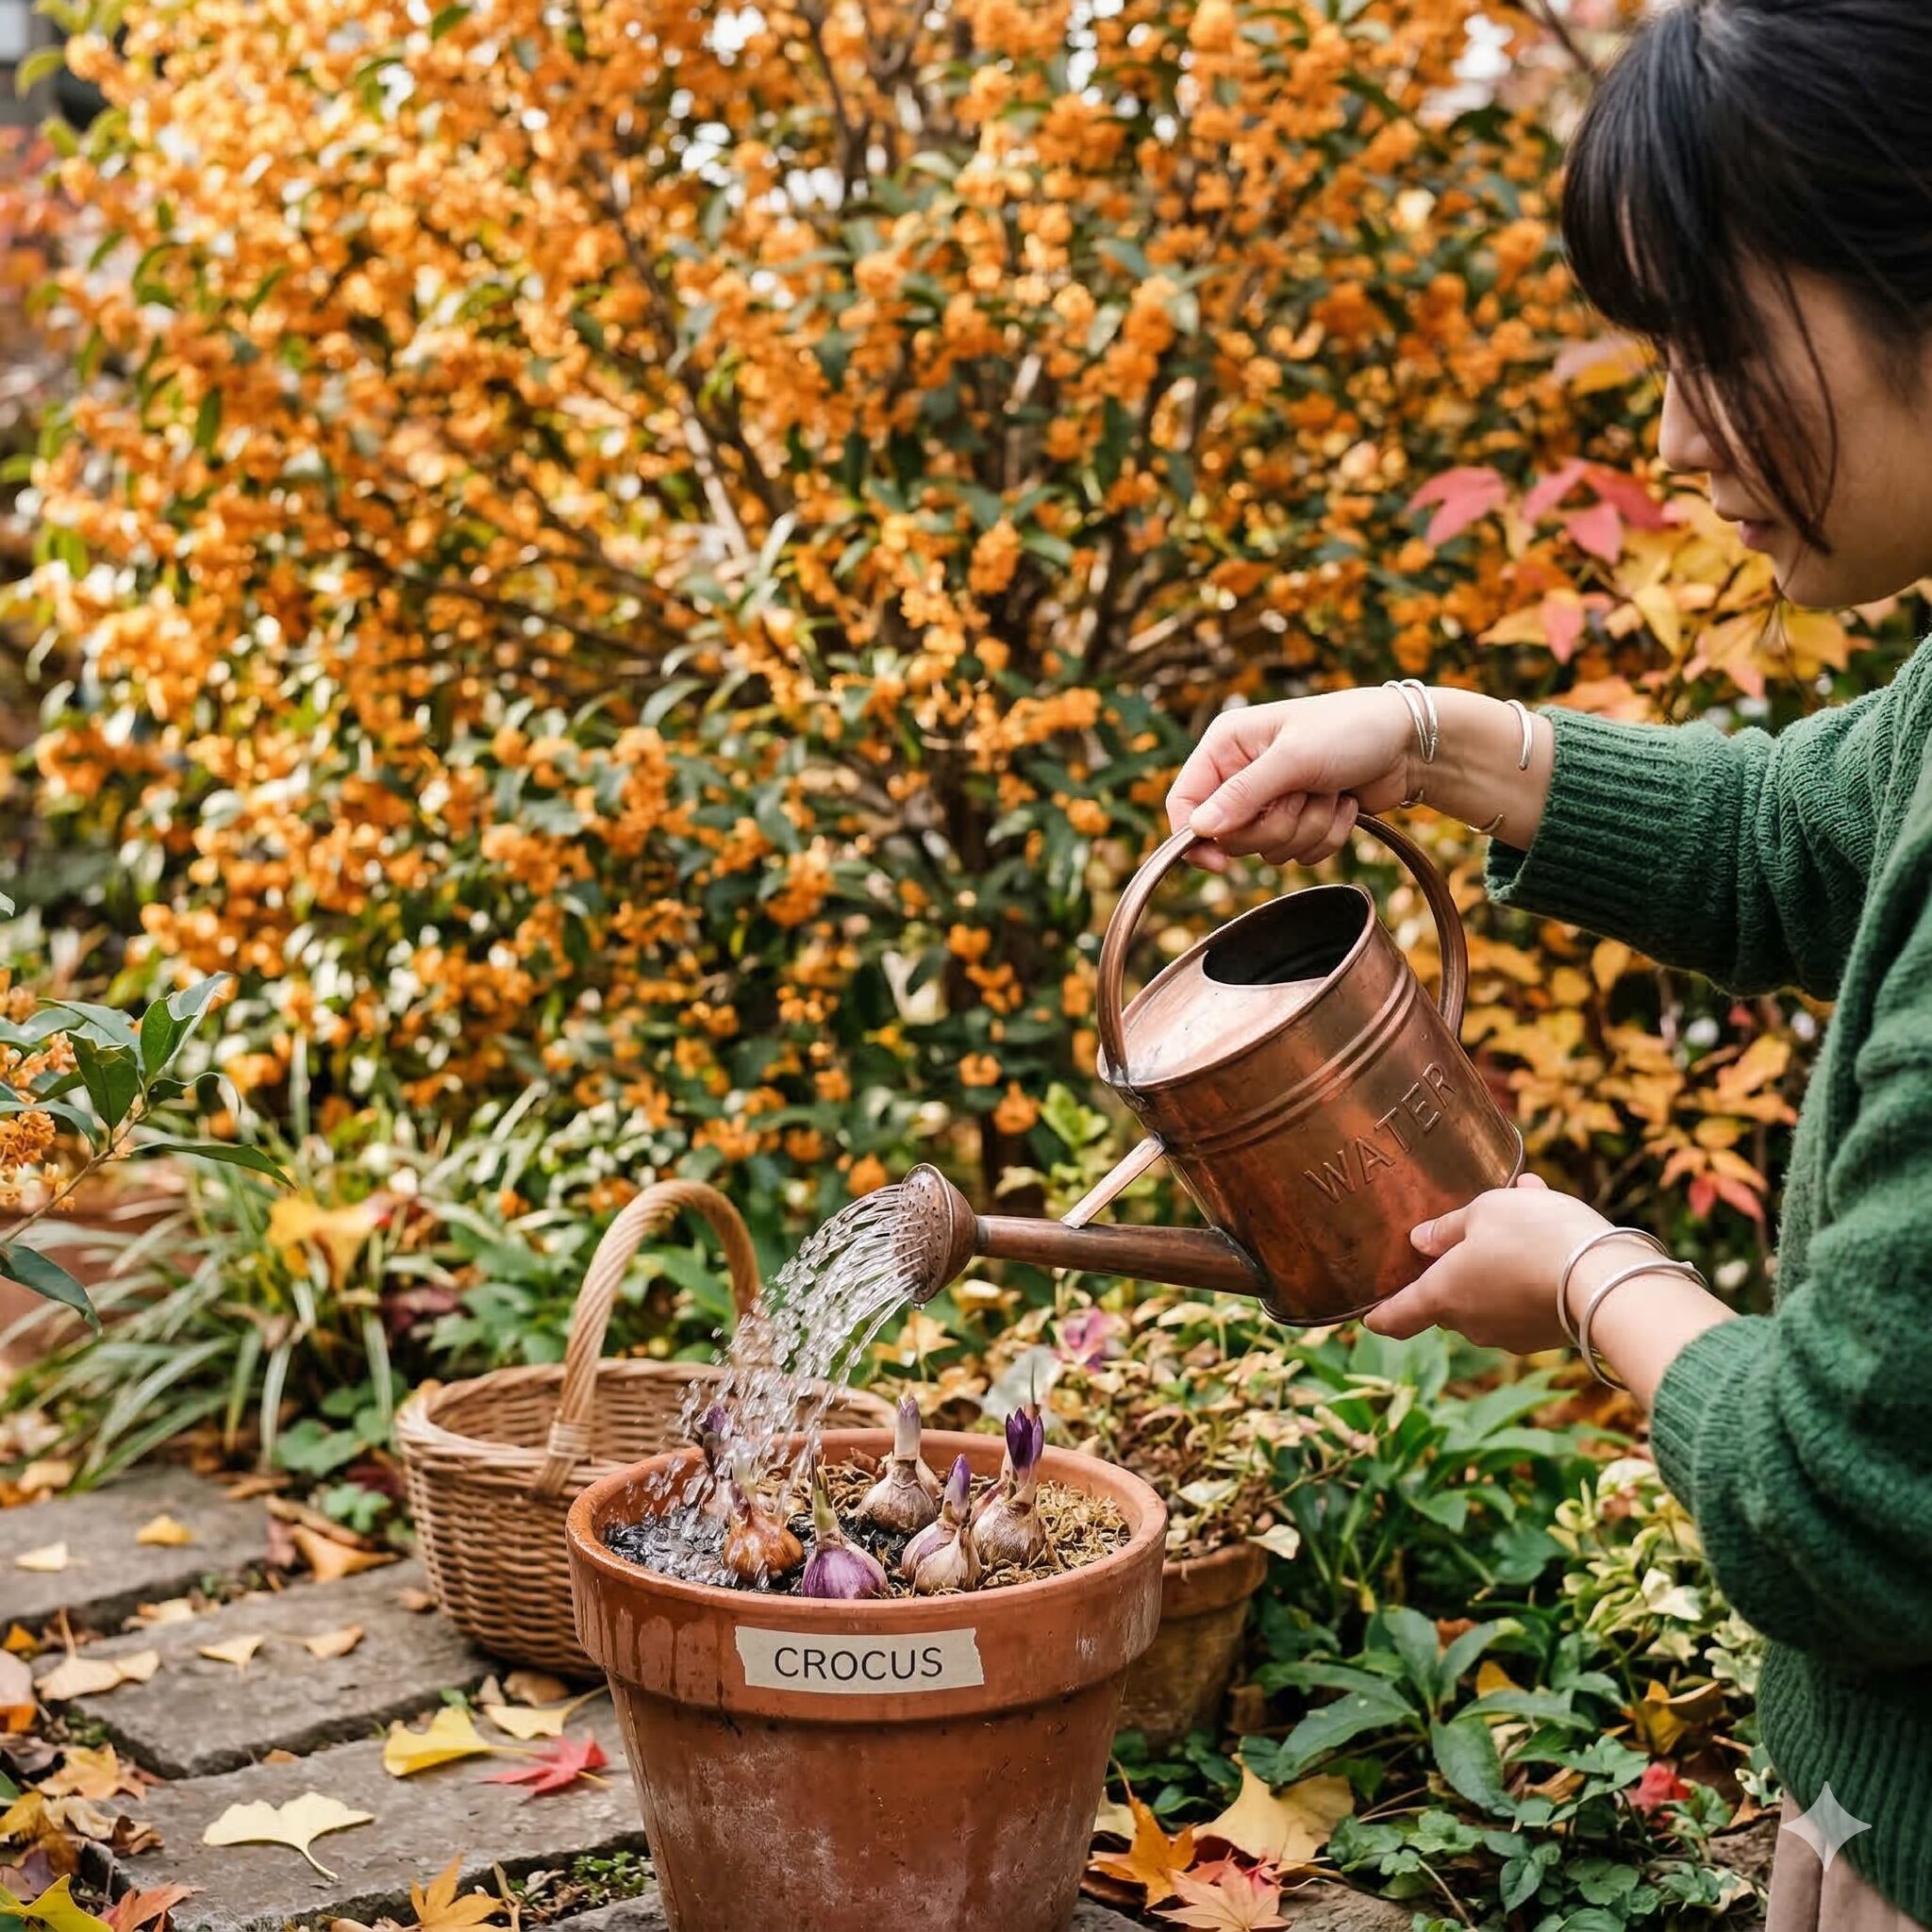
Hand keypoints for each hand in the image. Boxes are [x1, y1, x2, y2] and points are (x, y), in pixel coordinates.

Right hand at [1165, 687, 1417, 871]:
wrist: (1410, 743)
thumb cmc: (1351, 729)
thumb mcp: (1295, 757)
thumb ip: (1244, 794)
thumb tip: (1199, 829)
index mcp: (1226, 746)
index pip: (1184, 801)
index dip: (1195, 837)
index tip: (1220, 862)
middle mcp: (1242, 773)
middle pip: (1229, 836)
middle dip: (1275, 825)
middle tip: (1303, 795)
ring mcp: (1272, 799)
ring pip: (1268, 849)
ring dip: (1308, 827)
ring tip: (1330, 792)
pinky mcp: (1300, 820)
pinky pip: (1298, 854)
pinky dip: (1327, 835)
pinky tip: (1343, 803)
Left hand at [1361, 1172, 1613, 1353]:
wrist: (1605, 1280)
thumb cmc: (1531, 1238)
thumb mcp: (1483, 1212)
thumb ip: (1447, 1228)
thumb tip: (1420, 1241)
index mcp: (1441, 1296)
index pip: (1397, 1318)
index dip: (1380, 1316)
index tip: (1370, 1317)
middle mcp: (1471, 1325)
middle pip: (1448, 1299)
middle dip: (1457, 1265)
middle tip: (1472, 1223)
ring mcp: (1509, 1334)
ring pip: (1493, 1290)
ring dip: (1500, 1256)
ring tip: (1525, 1201)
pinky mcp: (1545, 1334)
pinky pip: (1526, 1293)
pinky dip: (1531, 1265)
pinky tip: (1552, 1222)